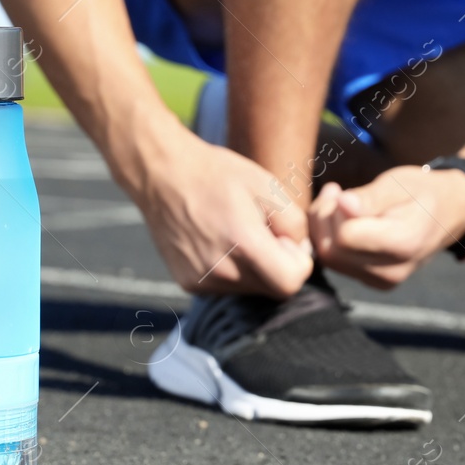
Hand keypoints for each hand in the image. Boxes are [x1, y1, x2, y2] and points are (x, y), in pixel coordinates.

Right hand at [136, 129, 313, 297]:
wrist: (163, 175)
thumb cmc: (219, 175)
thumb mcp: (268, 185)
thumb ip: (294, 223)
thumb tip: (301, 252)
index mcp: (243, 246)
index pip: (290, 284)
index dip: (297, 263)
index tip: (284, 238)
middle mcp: (221, 272)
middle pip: (271, 289)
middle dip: (277, 265)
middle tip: (263, 231)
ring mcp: (202, 281)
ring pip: (249, 289)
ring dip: (254, 268)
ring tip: (237, 232)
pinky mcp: (188, 283)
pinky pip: (225, 286)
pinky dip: (231, 269)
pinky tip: (219, 240)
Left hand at [309, 165, 464, 287]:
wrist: (447, 213)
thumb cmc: (421, 191)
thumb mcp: (399, 183)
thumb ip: (371, 197)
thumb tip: (343, 204)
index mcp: (404, 243)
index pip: (345, 236)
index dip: (335, 211)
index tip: (339, 190)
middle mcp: (393, 271)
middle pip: (332, 251)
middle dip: (324, 219)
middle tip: (334, 191)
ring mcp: (382, 281)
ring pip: (329, 258)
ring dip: (324, 228)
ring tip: (337, 200)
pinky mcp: (372, 281)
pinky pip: (336, 263)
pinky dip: (330, 239)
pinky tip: (341, 218)